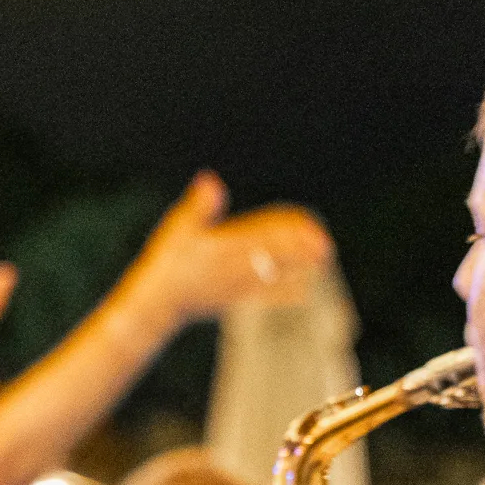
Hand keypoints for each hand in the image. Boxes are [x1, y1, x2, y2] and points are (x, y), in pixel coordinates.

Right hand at [120, 172, 330, 325]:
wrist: (158, 303)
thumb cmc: (167, 263)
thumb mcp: (178, 229)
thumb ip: (198, 207)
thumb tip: (210, 181)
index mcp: (224, 246)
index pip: (261, 232)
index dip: (286, 227)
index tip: (307, 223)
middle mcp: (234, 267)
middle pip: (274, 253)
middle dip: (300, 249)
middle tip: (326, 244)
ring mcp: (236, 286)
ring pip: (274, 274)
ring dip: (299, 267)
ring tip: (323, 261)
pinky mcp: (235, 299)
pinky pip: (265, 297)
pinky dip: (285, 294)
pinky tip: (304, 292)